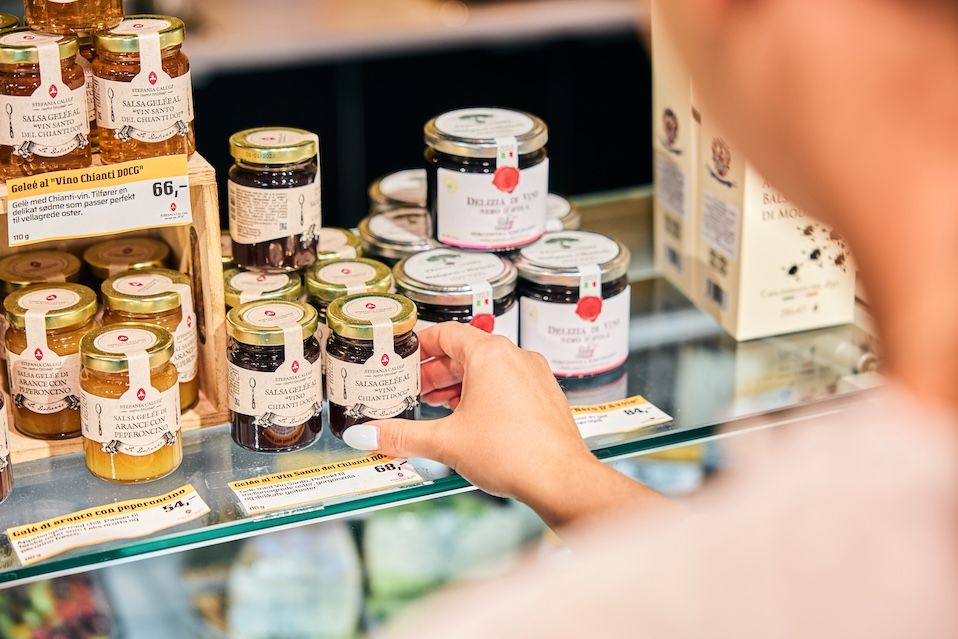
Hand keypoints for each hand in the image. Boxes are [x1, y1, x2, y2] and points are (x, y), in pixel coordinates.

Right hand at [342, 322, 670, 527]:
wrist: (561, 480)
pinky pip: (508, 385)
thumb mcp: (445, 442)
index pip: (446, 333)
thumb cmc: (514, 453)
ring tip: (439, 407)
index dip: (420, 345)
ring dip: (459, 384)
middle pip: (466, 351)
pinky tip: (471, 421)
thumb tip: (369, 434)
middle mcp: (515, 358)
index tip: (403, 358)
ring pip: (488, 369)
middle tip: (414, 390)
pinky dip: (484, 395)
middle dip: (436, 372)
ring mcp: (534, 376)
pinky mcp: (545, 397)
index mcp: (490, 355)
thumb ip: (401, 436)